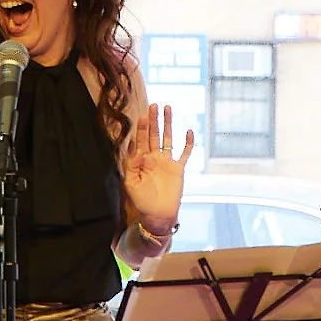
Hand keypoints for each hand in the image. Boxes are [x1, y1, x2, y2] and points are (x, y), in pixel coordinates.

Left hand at [122, 104, 192, 239]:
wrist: (158, 215)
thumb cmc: (142, 201)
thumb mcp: (131, 183)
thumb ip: (132, 165)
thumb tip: (136, 149)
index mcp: (142, 161)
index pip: (142, 140)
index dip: (142, 128)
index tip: (143, 116)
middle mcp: (154, 158)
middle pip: (154, 135)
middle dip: (154, 120)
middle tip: (154, 105)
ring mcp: (167, 162)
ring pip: (168, 139)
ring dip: (168, 124)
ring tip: (168, 109)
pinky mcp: (178, 169)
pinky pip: (184, 153)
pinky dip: (188, 143)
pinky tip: (189, 131)